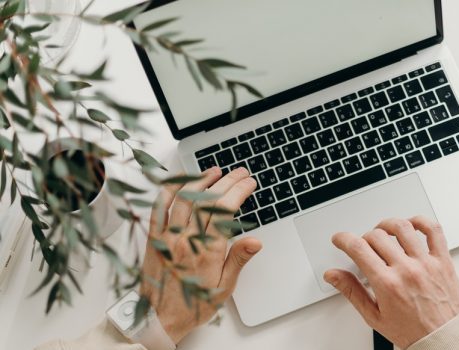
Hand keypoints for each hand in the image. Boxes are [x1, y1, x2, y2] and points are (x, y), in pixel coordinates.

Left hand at [140, 166, 261, 342]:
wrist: (158, 319)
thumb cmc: (192, 305)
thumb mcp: (223, 288)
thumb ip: (238, 260)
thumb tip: (255, 241)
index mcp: (207, 252)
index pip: (226, 211)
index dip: (239, 191)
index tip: (249, 183)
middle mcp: (186, 240)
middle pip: (208, 200)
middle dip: (227, 181)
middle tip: (240, 173)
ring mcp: (167, 237)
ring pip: (184, 198)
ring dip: (201, 180)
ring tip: (215, 171)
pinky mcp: (153, 238)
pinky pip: (159, 207)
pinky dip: (169, 190)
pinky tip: (181, 181)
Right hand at [324, 217, 458, 348]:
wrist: (444, 338)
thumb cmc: (413, 331)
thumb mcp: (374, 316)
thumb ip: (352, 292)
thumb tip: (333, 276)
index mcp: (387, 284)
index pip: (358, 249)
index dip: (343, 239)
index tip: (340, 239)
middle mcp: (407, 270)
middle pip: (377, 236)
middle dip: (364, 238)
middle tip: (363, 246)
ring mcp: (426, 263)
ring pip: (403, 227)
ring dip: (387, 225)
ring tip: (383, 232)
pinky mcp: (443, 260)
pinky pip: (434, 231)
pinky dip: (421, 221)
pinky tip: (412, 225)